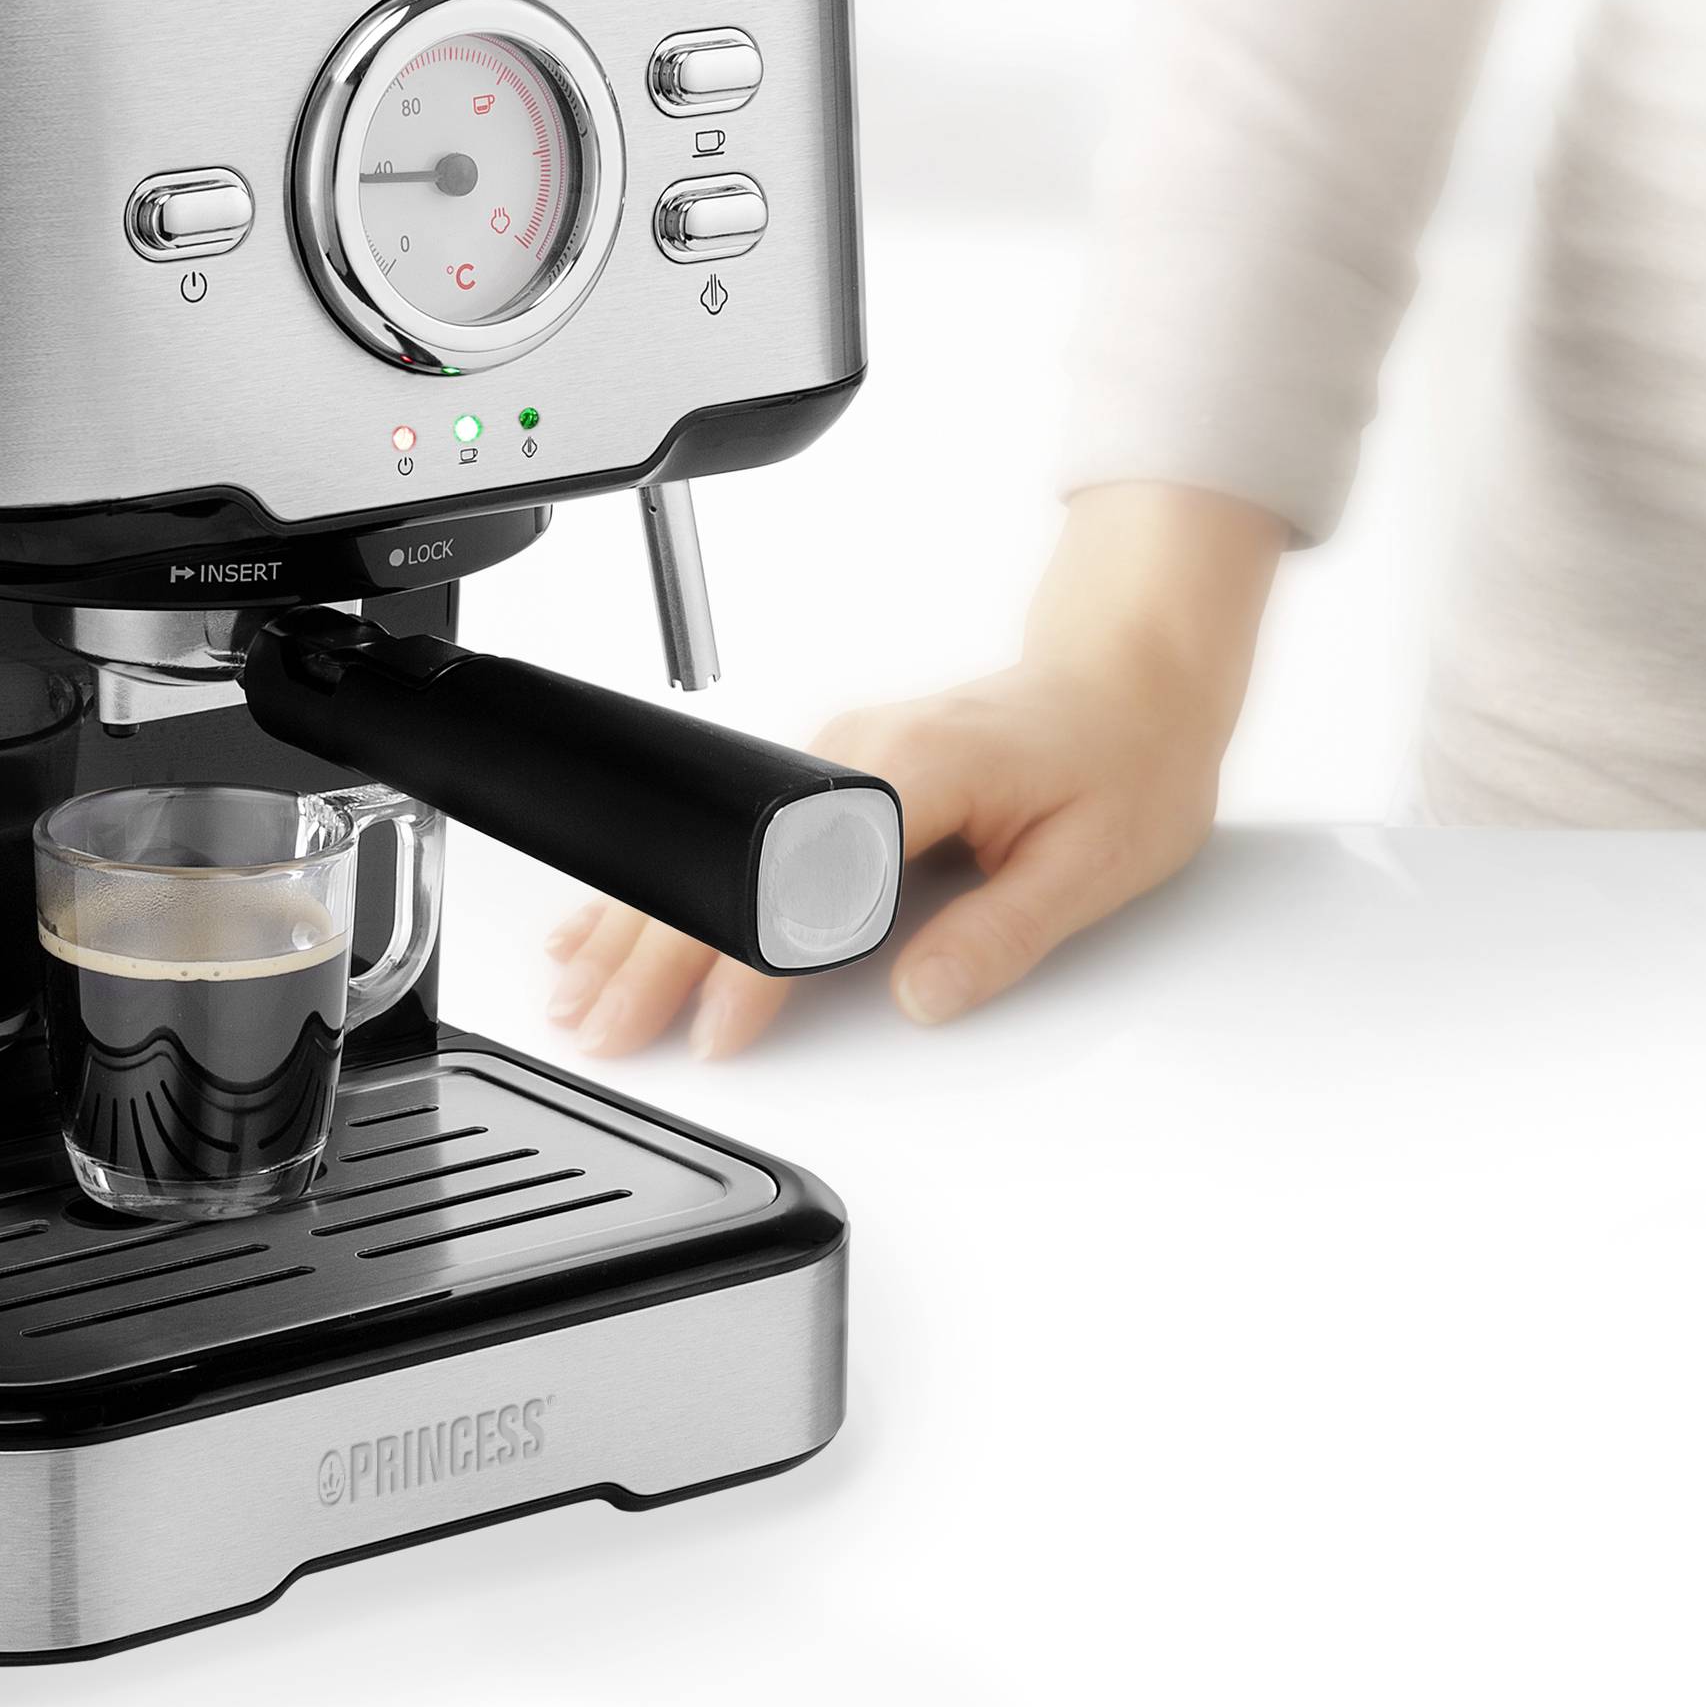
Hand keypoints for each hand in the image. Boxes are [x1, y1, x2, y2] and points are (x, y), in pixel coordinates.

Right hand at [544, 483, 1285, 1055]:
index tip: (716, 1031)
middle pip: (721, 864)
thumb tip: (923, 997)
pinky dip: (661, 883)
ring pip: (703, 846)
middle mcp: (851, 754)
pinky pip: (721, 830)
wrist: (1127, 676)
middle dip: (651, 956)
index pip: (799, 884)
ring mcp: (826, 757)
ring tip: (578, 990)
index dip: (748, 967)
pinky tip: (613, 922)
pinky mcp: (822, 770)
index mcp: (914, 771)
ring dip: (635, 921)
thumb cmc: (1121, 756)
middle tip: (603, 1028)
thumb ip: (1000, 935)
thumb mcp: (1093, 863)